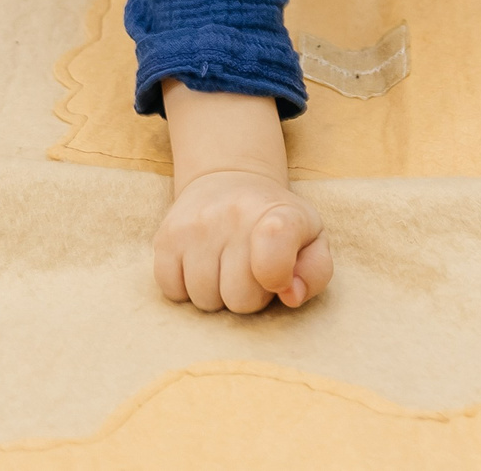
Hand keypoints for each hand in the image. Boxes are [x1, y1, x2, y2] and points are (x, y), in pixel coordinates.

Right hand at [154, 167, 332, 312]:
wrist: (228, 180)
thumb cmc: (275, 222)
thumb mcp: (310, 239)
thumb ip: (314, 271)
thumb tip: (290, 296)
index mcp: (280, 215)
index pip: (273, 262)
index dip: (277, 279)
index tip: (280, 277)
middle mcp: (235, 215)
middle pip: (240, 299)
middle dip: (248, 297)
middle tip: (251, 272)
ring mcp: (196, 226)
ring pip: (205, 300)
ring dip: (217, 295)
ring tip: (225, 268)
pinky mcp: (166, 237)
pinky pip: (173, 292)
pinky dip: (185, 289)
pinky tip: (200, 267)